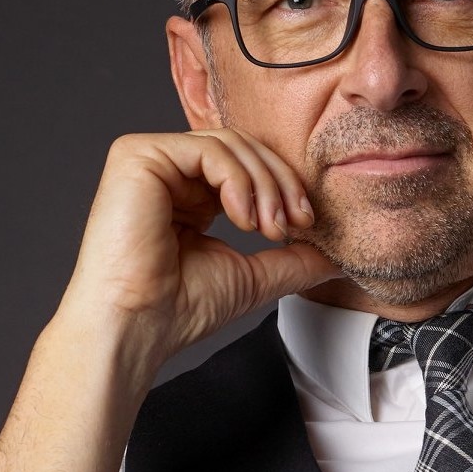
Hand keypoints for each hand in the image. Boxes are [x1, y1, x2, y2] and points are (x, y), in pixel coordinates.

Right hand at [57, 129, 340, 372]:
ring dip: (266, 185)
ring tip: (270, 227)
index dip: (284, 187)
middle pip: (244, 149)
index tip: (306, 224)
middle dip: (282, 183)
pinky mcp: (137, 156)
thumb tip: (335, 256)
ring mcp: (151, 162)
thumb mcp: (254, 276)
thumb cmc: (178, 309)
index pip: (249, 167)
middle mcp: (170, 175)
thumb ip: (292, 259)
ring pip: (231, 145)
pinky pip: (208, 149)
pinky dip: (238, 180)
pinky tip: (242, 217)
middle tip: (297, 223)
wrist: (138, 326)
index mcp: (192, 196)